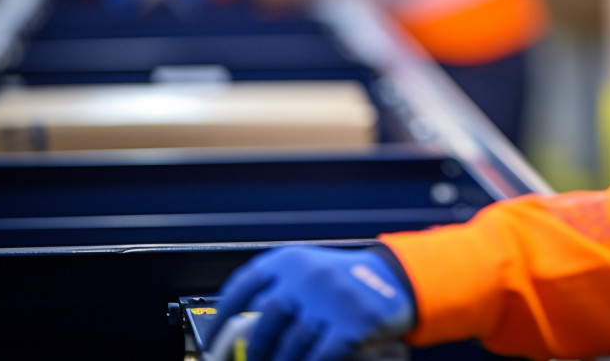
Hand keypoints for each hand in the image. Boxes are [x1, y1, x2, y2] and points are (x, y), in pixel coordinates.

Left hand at [208, 245, 415, 360]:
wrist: (396, 281)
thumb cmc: (346, 280)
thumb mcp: (309, 273)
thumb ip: (277, 292)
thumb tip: (238, 333)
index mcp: (292, 259)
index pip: (244, 285)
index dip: (224, 314)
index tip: (213, 340)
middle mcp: (308, 275)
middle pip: (264, 322)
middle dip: (255, 349)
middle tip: (254, 360)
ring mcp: (330, 299)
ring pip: (289, 345)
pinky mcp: (351, 324)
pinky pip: (317, 356)